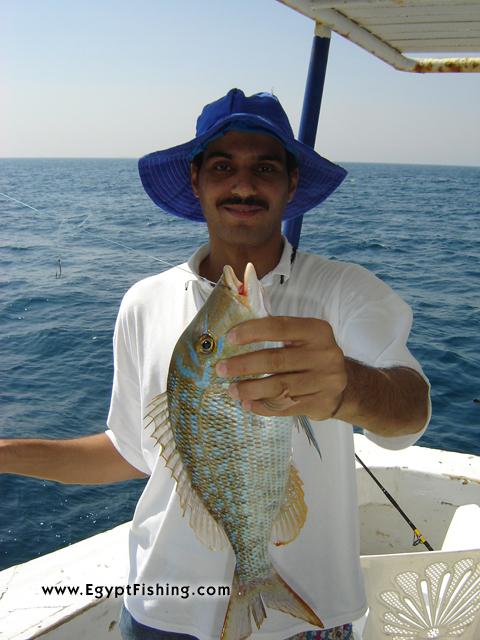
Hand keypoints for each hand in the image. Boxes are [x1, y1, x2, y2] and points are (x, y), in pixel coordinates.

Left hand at [215, 316, 346, 419]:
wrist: (344, 385)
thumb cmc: (312, 356)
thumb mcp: (305, 337)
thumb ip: (279, 334)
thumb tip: (236, 337)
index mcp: (317, 331)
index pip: (280, 327)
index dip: (252, 331)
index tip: (230, 338)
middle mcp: (324, 355)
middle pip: (276, 360)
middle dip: (244, 365)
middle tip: (222, 369)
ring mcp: (324, 381)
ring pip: (279, 387)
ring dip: (250, 389)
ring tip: (232, 390)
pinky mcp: (320, 404)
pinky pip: (285, 407)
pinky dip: (263, 406)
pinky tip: (248, 404)